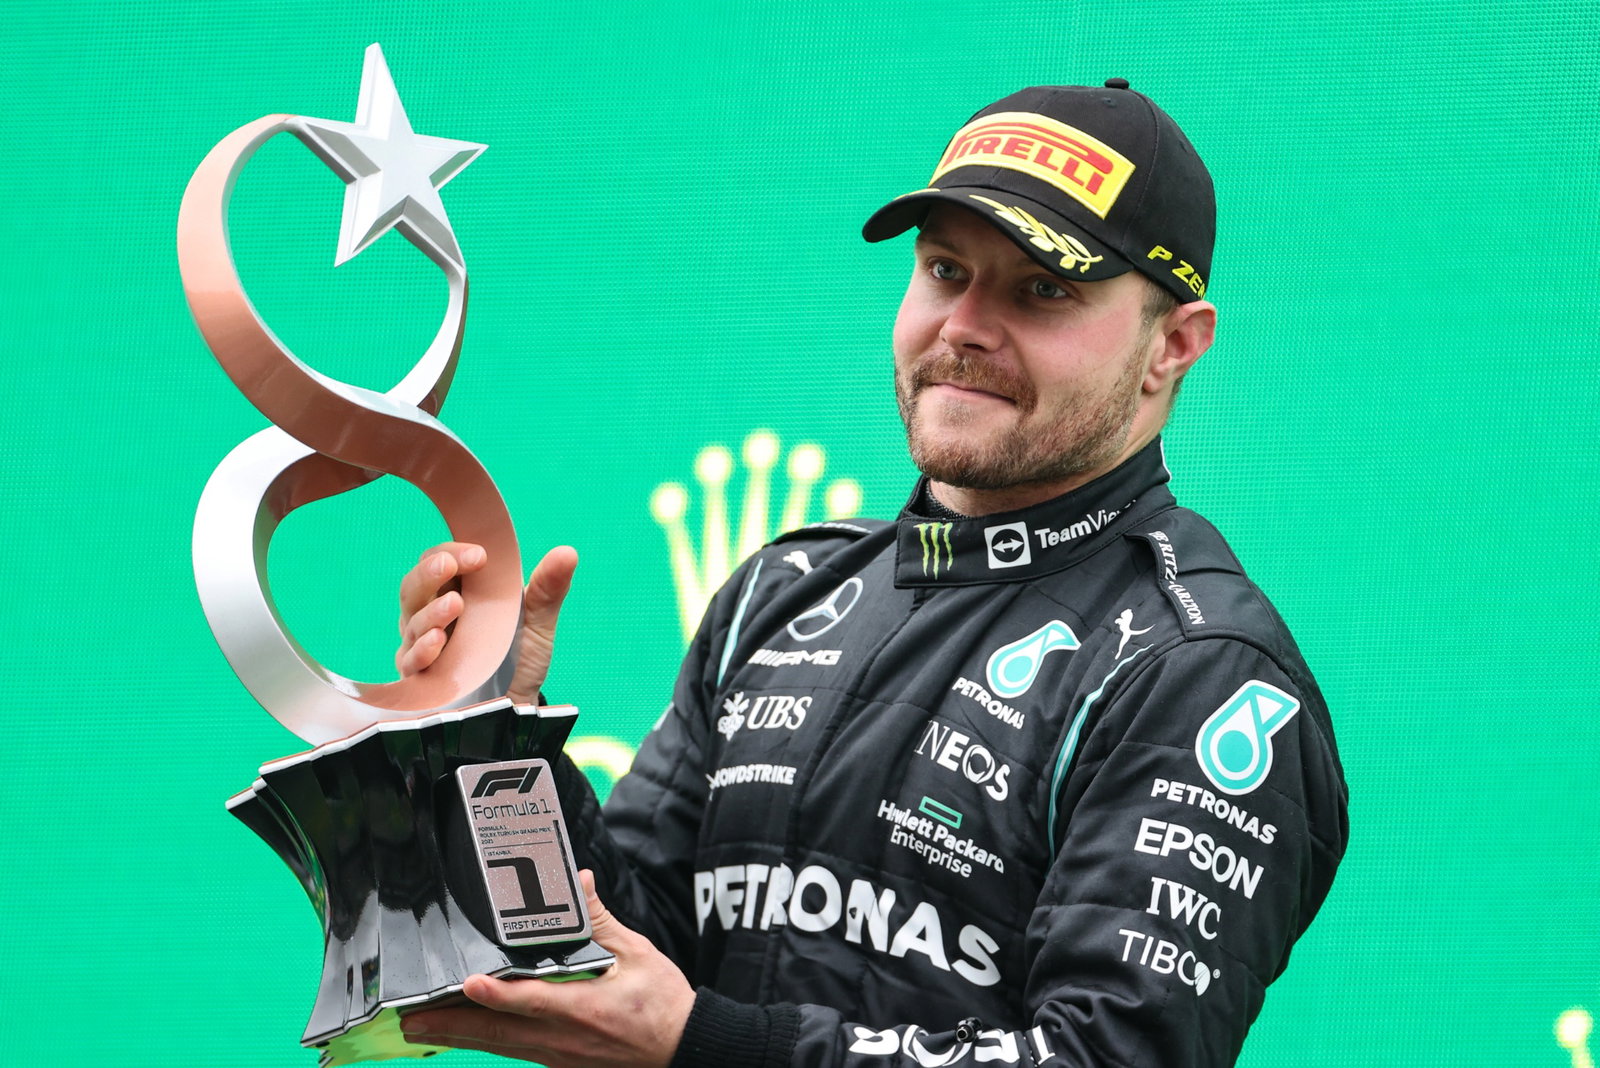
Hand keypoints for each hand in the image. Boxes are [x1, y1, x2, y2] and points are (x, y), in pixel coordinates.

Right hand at [397, 542, 577, 703]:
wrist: (517, 708)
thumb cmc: (520, 659)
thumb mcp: (537, 623)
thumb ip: (547, 589)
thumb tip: (568, 552)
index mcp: (457, 593)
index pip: (440, 561)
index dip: (454, 553)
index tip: (480, 555)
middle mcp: (432, 616)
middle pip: (415, 587)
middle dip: (430, 573)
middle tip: (450, 565)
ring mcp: (421, 647)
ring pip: (412, 622)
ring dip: (431, 612)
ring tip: (454, 605)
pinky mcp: (419, 680)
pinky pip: (412, 662)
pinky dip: (422, 650)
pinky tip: (437, 641)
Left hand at [400, 871, 694, 1066]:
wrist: (683, 1050)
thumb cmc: (662, 1005)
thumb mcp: (638, 955)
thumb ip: (602, 921)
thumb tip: (581, 882)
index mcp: (585, 1009)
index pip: (533, 1001)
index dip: (498, 995)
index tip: (469, 984)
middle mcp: (564, 1038)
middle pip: (499, 1032)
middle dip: (451, 1024)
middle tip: (409, 1017)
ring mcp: (559, 1055)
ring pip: (498, 1046)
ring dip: (457, 1036)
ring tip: (417, 1027)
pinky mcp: (559, 1062)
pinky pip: (513, 1051)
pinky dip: (483, 1042)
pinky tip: (461, 1035)